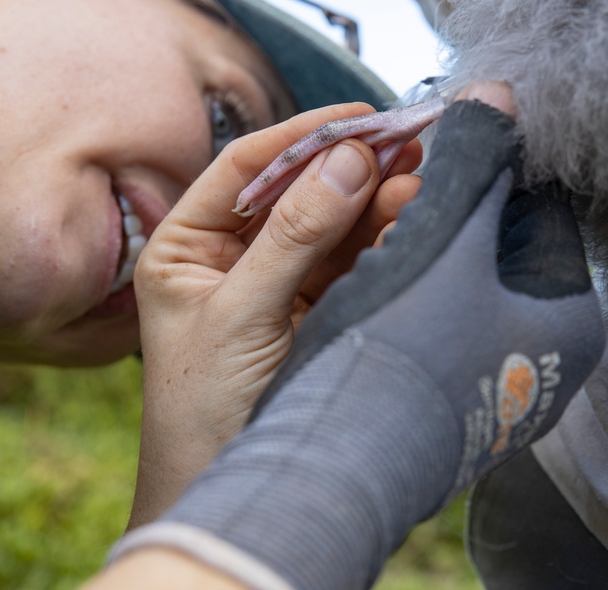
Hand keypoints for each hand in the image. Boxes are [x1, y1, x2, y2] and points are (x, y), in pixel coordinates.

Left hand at [127, 102, 420, 527]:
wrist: (231, 490)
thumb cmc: (205, 407)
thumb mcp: (241, 313)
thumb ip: (294, 236)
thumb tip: (347, 161)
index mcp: (188, 246)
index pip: (248, 169)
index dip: (303, 137)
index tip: (359, 118)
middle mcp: (233, 256)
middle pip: (299, 191)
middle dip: (351, 167)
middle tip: (407, 143)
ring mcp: (280, 283)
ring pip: (335, 224)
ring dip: (376, 200)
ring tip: (419, 181)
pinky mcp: (319, 310)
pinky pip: (355, 262)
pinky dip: (384, 240)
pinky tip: (410, 218)